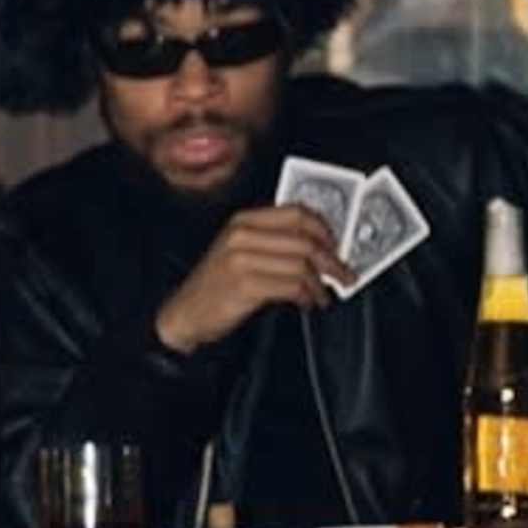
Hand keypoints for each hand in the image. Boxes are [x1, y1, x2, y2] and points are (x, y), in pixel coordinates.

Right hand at [152, 206, 344, 354]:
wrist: (184, 314)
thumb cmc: (214, 286)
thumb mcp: (238, 251)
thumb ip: (272, 242)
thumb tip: (318, 247)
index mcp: (243, 221)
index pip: (296, 213)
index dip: (324, 229)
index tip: (337, 245)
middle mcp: (242, 235)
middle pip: (304, 240)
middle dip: (331, 260)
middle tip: (343, 274)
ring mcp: (241, 259)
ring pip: (301, 265)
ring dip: (319, 284)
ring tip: (321, 295)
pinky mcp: (245, 285)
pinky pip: (291, 286)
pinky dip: (306, 296)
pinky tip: (306, 302)